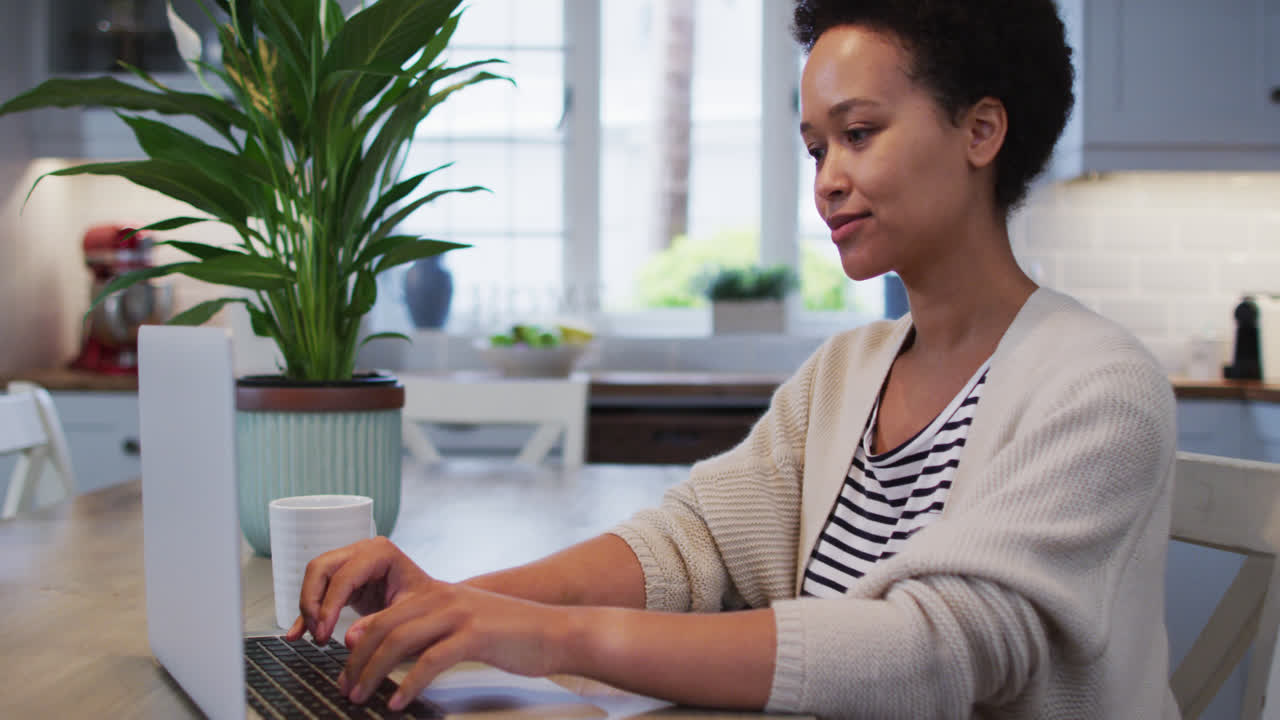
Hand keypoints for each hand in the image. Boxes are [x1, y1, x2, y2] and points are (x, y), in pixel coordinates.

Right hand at [284, 536, 430, 644]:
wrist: (435, 603)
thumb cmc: (428, 603)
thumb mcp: (408, 612)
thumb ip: (380, 622)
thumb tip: (348, 638)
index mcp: (380, 552)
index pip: (344, 575)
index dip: (329, 604)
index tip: (323, 631)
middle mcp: (362, 551)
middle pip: (321, 568)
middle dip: (312, 601)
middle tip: (316, 632)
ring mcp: (351, 562)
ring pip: (315, 577)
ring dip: (307, 607)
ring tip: (311, 636)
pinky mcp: (345, 580)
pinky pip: (318, 592)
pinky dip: (307, 613)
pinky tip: (297, 634)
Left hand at [285, 536, 572, 710]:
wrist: (555, 631)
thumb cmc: (510, 634)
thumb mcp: (462, 626)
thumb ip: (428, 633)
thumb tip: (391, 654)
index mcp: (436, 594)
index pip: (383, 616)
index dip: (357, 646)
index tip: (344, 672)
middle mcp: (443, 598)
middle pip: (384, 629)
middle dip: (357, 662)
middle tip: (346, 689)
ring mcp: (459, 615)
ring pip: (400, 642)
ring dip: (374, 673)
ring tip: (362, 697)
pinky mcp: (475, 635)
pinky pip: (431, 661)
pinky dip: (409, 685)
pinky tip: (398, 702)